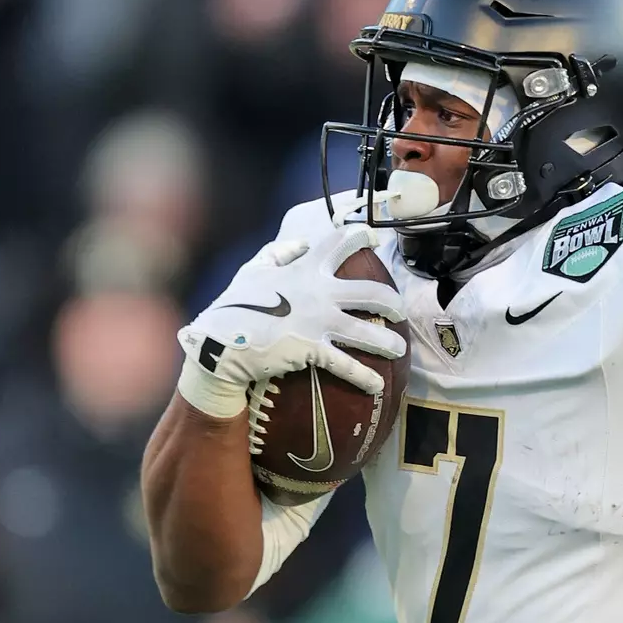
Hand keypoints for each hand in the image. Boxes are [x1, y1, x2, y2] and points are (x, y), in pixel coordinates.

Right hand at [177, 223, 404, 415]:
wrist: (221, 342)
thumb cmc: (233, 305)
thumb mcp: (252, 270)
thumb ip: (278, 254)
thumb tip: (299, 243)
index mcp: (304, 269)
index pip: (339, 243)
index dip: (360, 236)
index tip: (373, 237)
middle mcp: (319, 292)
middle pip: (371, 291)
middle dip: (392, 300)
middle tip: (399, 310)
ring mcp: (319, 321)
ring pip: (367, 330)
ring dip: (388, 342)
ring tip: (400, 351)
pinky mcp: (314, 349)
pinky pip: (347, 365)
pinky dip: (365, 377)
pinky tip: (377, 385)